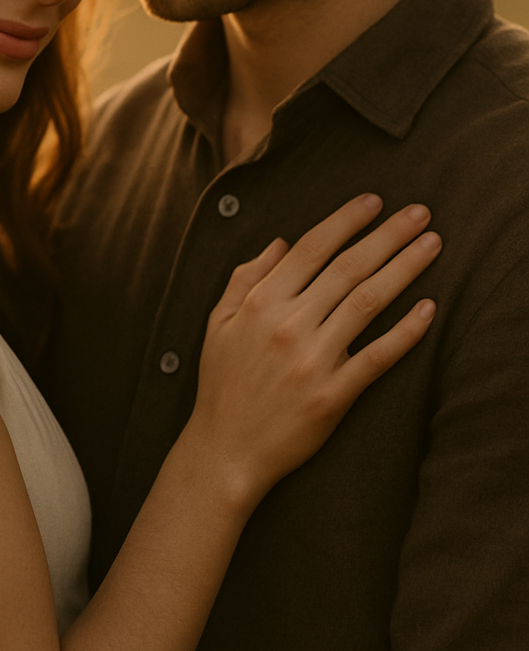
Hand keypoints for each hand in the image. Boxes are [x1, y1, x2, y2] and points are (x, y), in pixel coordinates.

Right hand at [189, 194, 439, 506]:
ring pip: (368, 302)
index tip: (373, 202)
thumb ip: (246, 277)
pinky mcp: (333, 395)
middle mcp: (288, 325)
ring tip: (431, 245)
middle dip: (388, 235)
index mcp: (260, 303)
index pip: (311, 249)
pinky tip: (428, 308)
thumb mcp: (218, 321)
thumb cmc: (222, 383)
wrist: (226, 448)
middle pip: (347, 268)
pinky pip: (378, 356)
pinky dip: (406, 331)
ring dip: (404, 269)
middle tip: (419, 213)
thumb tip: (281, 243)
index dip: (345, 221)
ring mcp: (313, 360)